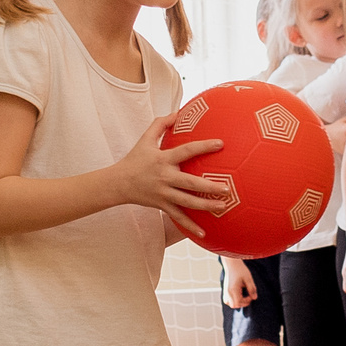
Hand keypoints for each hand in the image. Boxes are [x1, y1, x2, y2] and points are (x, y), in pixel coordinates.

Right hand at [116, 116, 226, 239]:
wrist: (118, 183)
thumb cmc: (134, 159)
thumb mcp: (144, 139)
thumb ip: (161, 124)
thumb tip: (177, 112)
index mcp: (163, 159)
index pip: (187, 151)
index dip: (203, 146)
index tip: (221, 144)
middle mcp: (165, 178)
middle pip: (190, 183)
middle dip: (209, 186)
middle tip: (228, 188)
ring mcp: (164, 194)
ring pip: (187, 202)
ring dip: (206, 206)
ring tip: (223, 206)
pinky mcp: (162, 206)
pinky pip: (178, 218)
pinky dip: (190, 226)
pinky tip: (204, 233)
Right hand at [221, 256, 255, 308]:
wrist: (232, 264)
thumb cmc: (241, 270)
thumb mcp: (248, 278)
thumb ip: (252, 289)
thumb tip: (255, 298)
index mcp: (233, 289)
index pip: (239, 302)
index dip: (246, 301)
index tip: (251, 295)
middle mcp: (228, 292)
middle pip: (234, 305)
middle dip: (242, 303)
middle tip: (248, 296)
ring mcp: (225, 291)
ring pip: (230, 304)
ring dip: (237, 303)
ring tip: (243, 296)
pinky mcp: (225, 290)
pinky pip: (227, 300)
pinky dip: (233, 301)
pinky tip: (239, 295)